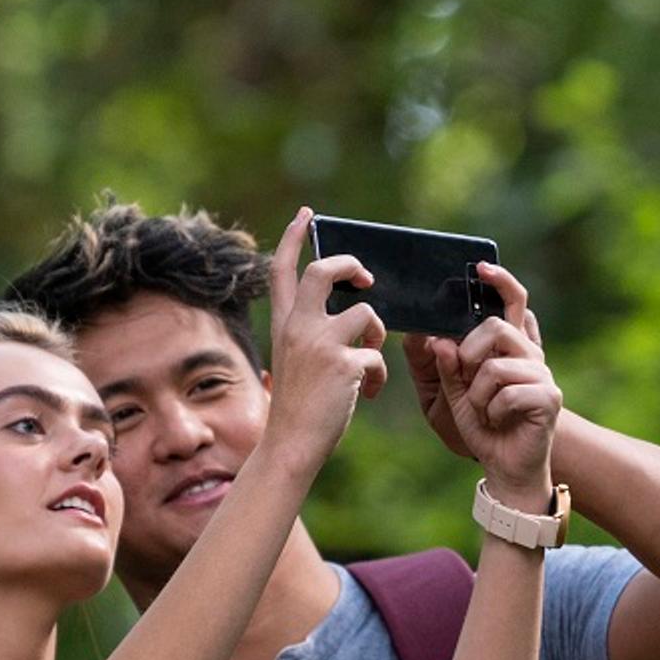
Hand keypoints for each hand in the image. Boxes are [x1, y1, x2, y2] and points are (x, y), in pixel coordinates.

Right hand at [264, 212, 388, 465]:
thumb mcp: (295, 362)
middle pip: (324, 271)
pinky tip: (366, 394)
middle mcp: (298, 327)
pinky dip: (378, 377)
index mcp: (284, 325)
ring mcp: (319, 343)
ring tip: (369, 362)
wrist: (291, 445)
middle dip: (352, 265)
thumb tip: (352, 313)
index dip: (294, 237)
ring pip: (366, 314)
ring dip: (378, 337)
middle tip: (367, 279)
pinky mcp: (343, 364)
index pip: (282, 269)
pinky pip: (377, 357)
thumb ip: (312, 335)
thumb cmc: (298, 409)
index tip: (307, 214)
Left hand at [409, 264, 561, 504]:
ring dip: (477, 394)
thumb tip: (436, 340)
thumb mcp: (447, 395)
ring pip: (494, 366)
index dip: (499, 280)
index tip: (481, 266)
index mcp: (507, 347)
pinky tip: (500, 422)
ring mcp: (541, 374)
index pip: (511, 301)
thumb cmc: (481, 428)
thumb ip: (440, 367)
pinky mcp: (548, 396)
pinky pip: (507, 393)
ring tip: (484, 411)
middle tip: (466, 379)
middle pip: (496, 327)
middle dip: (469, 354)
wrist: (504, 468)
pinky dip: (493, 411)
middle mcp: (528, 354)